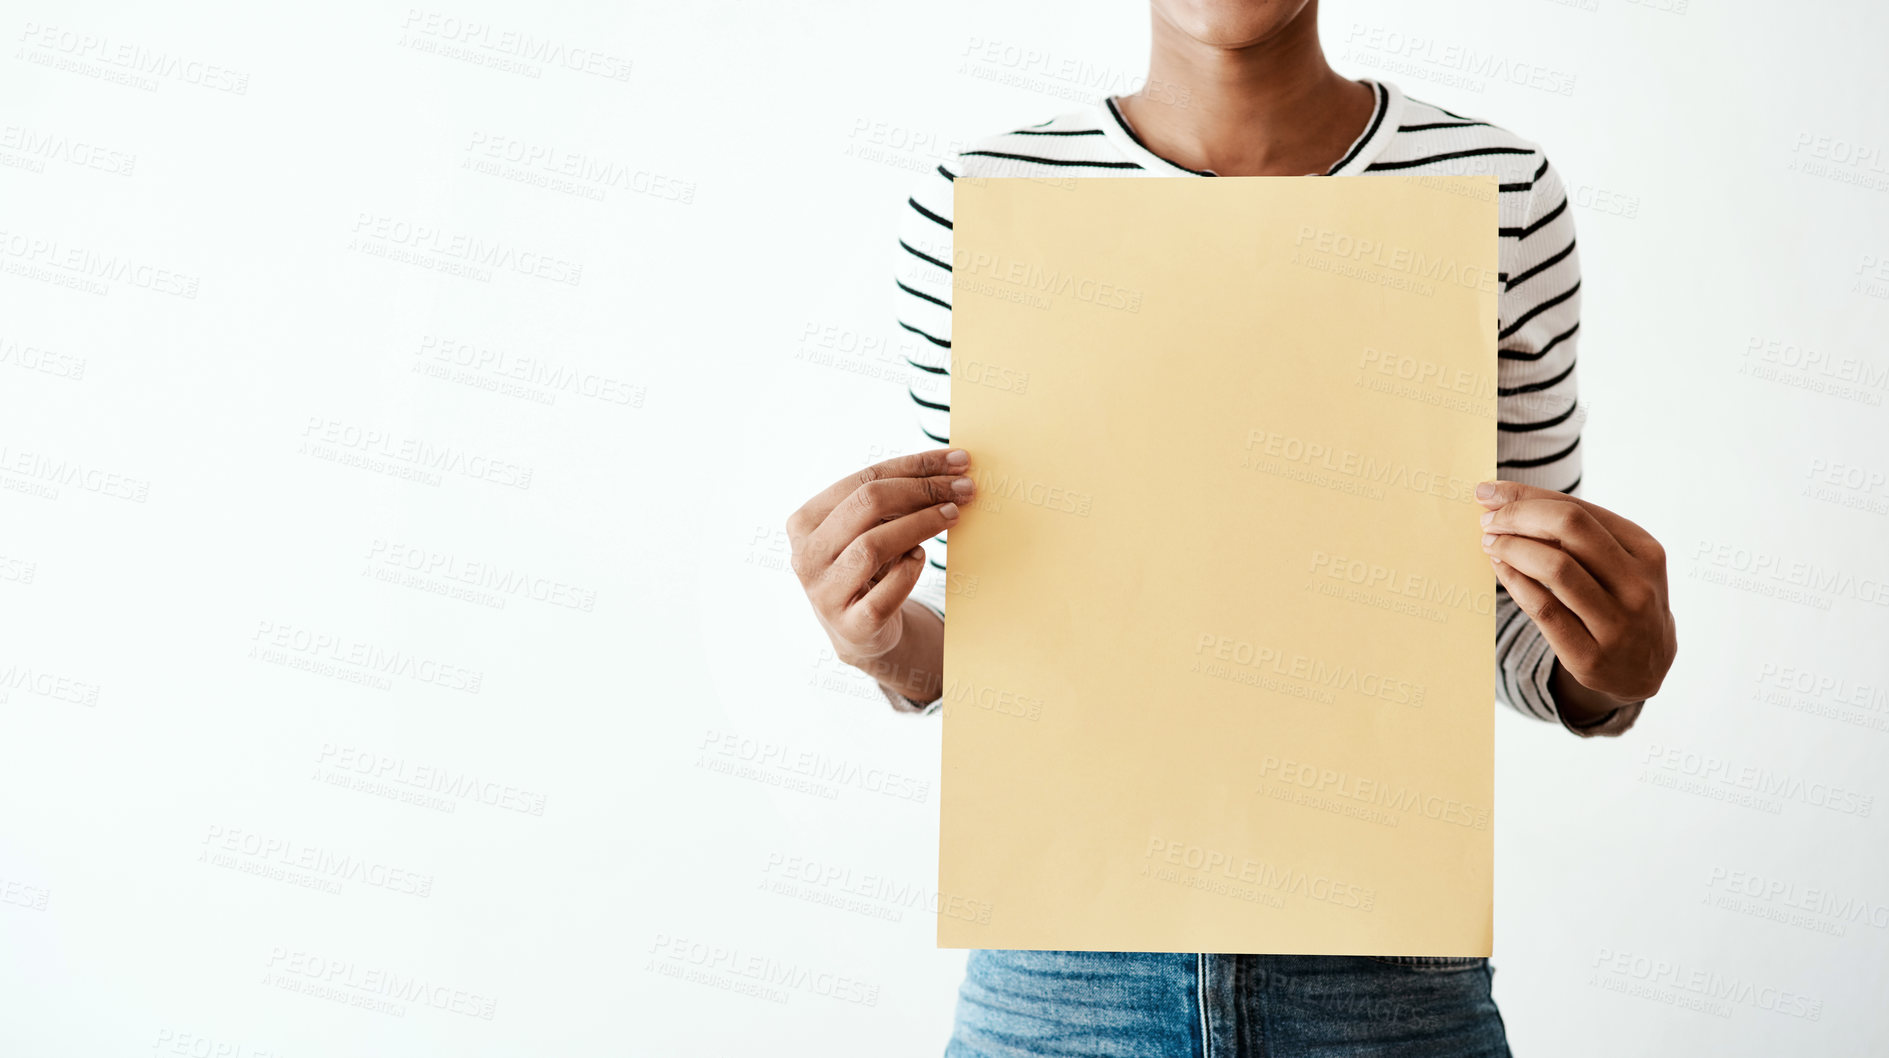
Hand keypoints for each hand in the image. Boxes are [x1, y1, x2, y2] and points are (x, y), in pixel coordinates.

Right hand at [787, 448, 972, 664]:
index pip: (864, 479)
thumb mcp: (868, 529)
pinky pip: (884, 594)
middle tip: (964, 489)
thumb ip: (893, 500)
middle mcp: (807, 556)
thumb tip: (950, 469)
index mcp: (805, 522)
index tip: (958, 461)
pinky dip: (908, 571)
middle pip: (868, 504)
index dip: (915, 466)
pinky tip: (921, 557)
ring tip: (952, 515)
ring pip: (873, 545)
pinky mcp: (851, 626)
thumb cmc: (868, 569)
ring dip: (920, 524)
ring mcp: (824, 594)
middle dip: (922, 490)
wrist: (861, 632)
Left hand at [1476, 481, 1676, 709]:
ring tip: (1490, 543)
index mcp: (1646, 551)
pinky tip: (1500, 569)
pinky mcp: (1591, 656)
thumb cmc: (1621, 602)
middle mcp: (1637, 585)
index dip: (1527, 496)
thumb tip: (1507, 499)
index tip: (1490, 492)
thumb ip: (1578, 534)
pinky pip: (1544, 609)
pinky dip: (1515, 582)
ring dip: (1512, 548)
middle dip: (1517, 516)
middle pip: (1569, 527)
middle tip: (1487, 520)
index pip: (1578, 509)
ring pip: (1555, 568)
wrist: (1644, 671)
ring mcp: (1617, 623)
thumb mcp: (1620, 563)